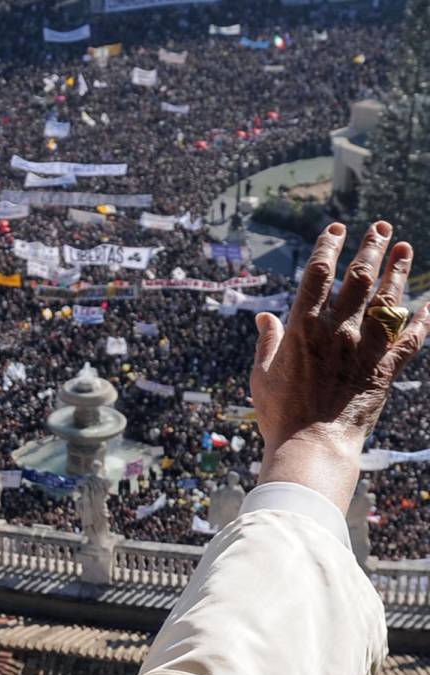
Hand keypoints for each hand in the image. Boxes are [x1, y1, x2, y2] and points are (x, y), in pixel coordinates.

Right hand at [251, 220, 429, 511]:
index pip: (319, 273)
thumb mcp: (262, 375)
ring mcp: (366, 347)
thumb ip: (266, 342)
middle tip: (381, 228)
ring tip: (403, 248)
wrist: (313, 445)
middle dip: (371, 248)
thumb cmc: (280, 414)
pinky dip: (425, 316)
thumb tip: (263, 317)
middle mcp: (339, 329)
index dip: (329, 247)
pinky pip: (413, 336)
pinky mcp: (386, 367)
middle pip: (359, 277)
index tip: (337, 230)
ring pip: (388, 298)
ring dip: (397, 270)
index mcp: (303, 327)